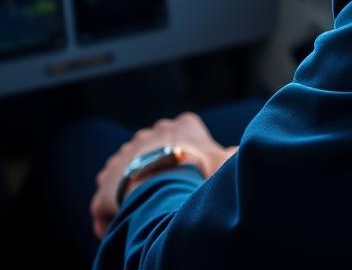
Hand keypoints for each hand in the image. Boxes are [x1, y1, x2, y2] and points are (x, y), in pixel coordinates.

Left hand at [90, 111, 237, 239]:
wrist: (164, 189)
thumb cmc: (199, 174)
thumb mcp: (225, 162)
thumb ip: (234, 155)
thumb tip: (243, 152)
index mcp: (180, 128)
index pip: (187, 128)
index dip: (192, 148)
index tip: (196, 166)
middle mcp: (150, 134)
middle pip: (156, 148)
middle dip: (162, 165)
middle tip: (173, 189)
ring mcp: (127, 153)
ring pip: (131, 169)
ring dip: (137, 185)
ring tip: (150, 207)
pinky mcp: (108, 179)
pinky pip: (108, 197)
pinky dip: (114, 210)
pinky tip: (125, 223)